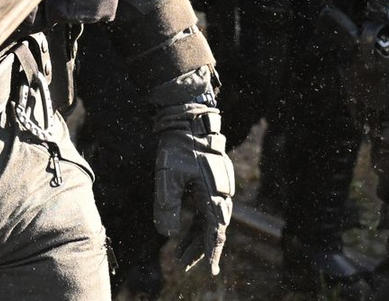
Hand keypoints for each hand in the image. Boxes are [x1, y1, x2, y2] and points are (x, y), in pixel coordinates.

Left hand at [153, 104, 234, 274]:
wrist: (188, 117)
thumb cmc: (178, 145)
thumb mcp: (167, 175)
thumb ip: (167, 205)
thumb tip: (167, 235)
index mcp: (213, 192)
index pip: (215, 230)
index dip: (211, 251)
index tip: (209, 270)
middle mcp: (220, 191)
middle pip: (213, 227)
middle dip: (199, 248)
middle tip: (182, 264)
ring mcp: (218, 185)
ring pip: (210, 218)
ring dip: (196, 236)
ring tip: (180, 254)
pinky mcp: (212, 180)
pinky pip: (207, 207)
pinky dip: (197, 221)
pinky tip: (184, 231)